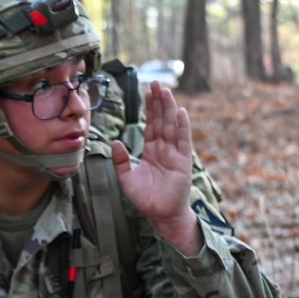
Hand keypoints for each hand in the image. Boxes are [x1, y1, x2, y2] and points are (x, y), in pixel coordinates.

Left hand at [112, 81, 202, 256]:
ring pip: (171, 126)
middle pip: (161, 120)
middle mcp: (164, 148)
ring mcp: (175, 153)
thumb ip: (121, 160)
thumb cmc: (146, 199)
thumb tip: (115, 142)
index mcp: (152, 150)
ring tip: (165, 90)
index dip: (149, 108)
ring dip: (168, 108)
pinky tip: (181, 112)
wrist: (160, 215)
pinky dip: (182, 126)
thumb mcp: (127, 178)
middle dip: (158, 102)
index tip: (146, 91)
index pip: (150, 124)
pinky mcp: (183, 161)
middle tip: (155, 82)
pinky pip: (183, 140)